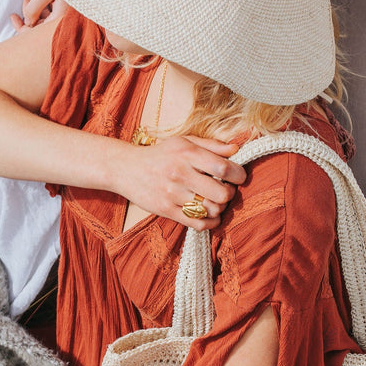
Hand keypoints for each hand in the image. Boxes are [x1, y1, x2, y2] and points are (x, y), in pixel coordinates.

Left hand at [10, 0, 68, 31]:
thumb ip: (33, 8)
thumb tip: (26, 20)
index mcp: (61, 23)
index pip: (37, 34)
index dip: (22, 28)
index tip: (13, 17)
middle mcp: (65, 23)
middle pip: (41, 27)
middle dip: (29, 15)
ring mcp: (68, 17)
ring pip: (47, 20)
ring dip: (36, 10)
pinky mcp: (71, 11)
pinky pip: (54, 14)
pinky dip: (45, 7)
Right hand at [121, 136, 245, 228]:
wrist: (126, 169)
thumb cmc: (160, 155)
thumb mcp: (184, 142)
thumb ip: (211, 145)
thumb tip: (237, 149)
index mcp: (187, 153)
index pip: (224, 168)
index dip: (239, 175)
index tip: (239, 177)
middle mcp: (180, 173)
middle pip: (221, 193)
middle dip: (230, 194)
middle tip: (225, 191)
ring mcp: (173, 194)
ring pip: (211, 210)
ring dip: (219, 208)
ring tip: (215, 202)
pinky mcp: (166, 210)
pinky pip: (197, 223)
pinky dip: (210, 222)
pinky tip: (209, 216)